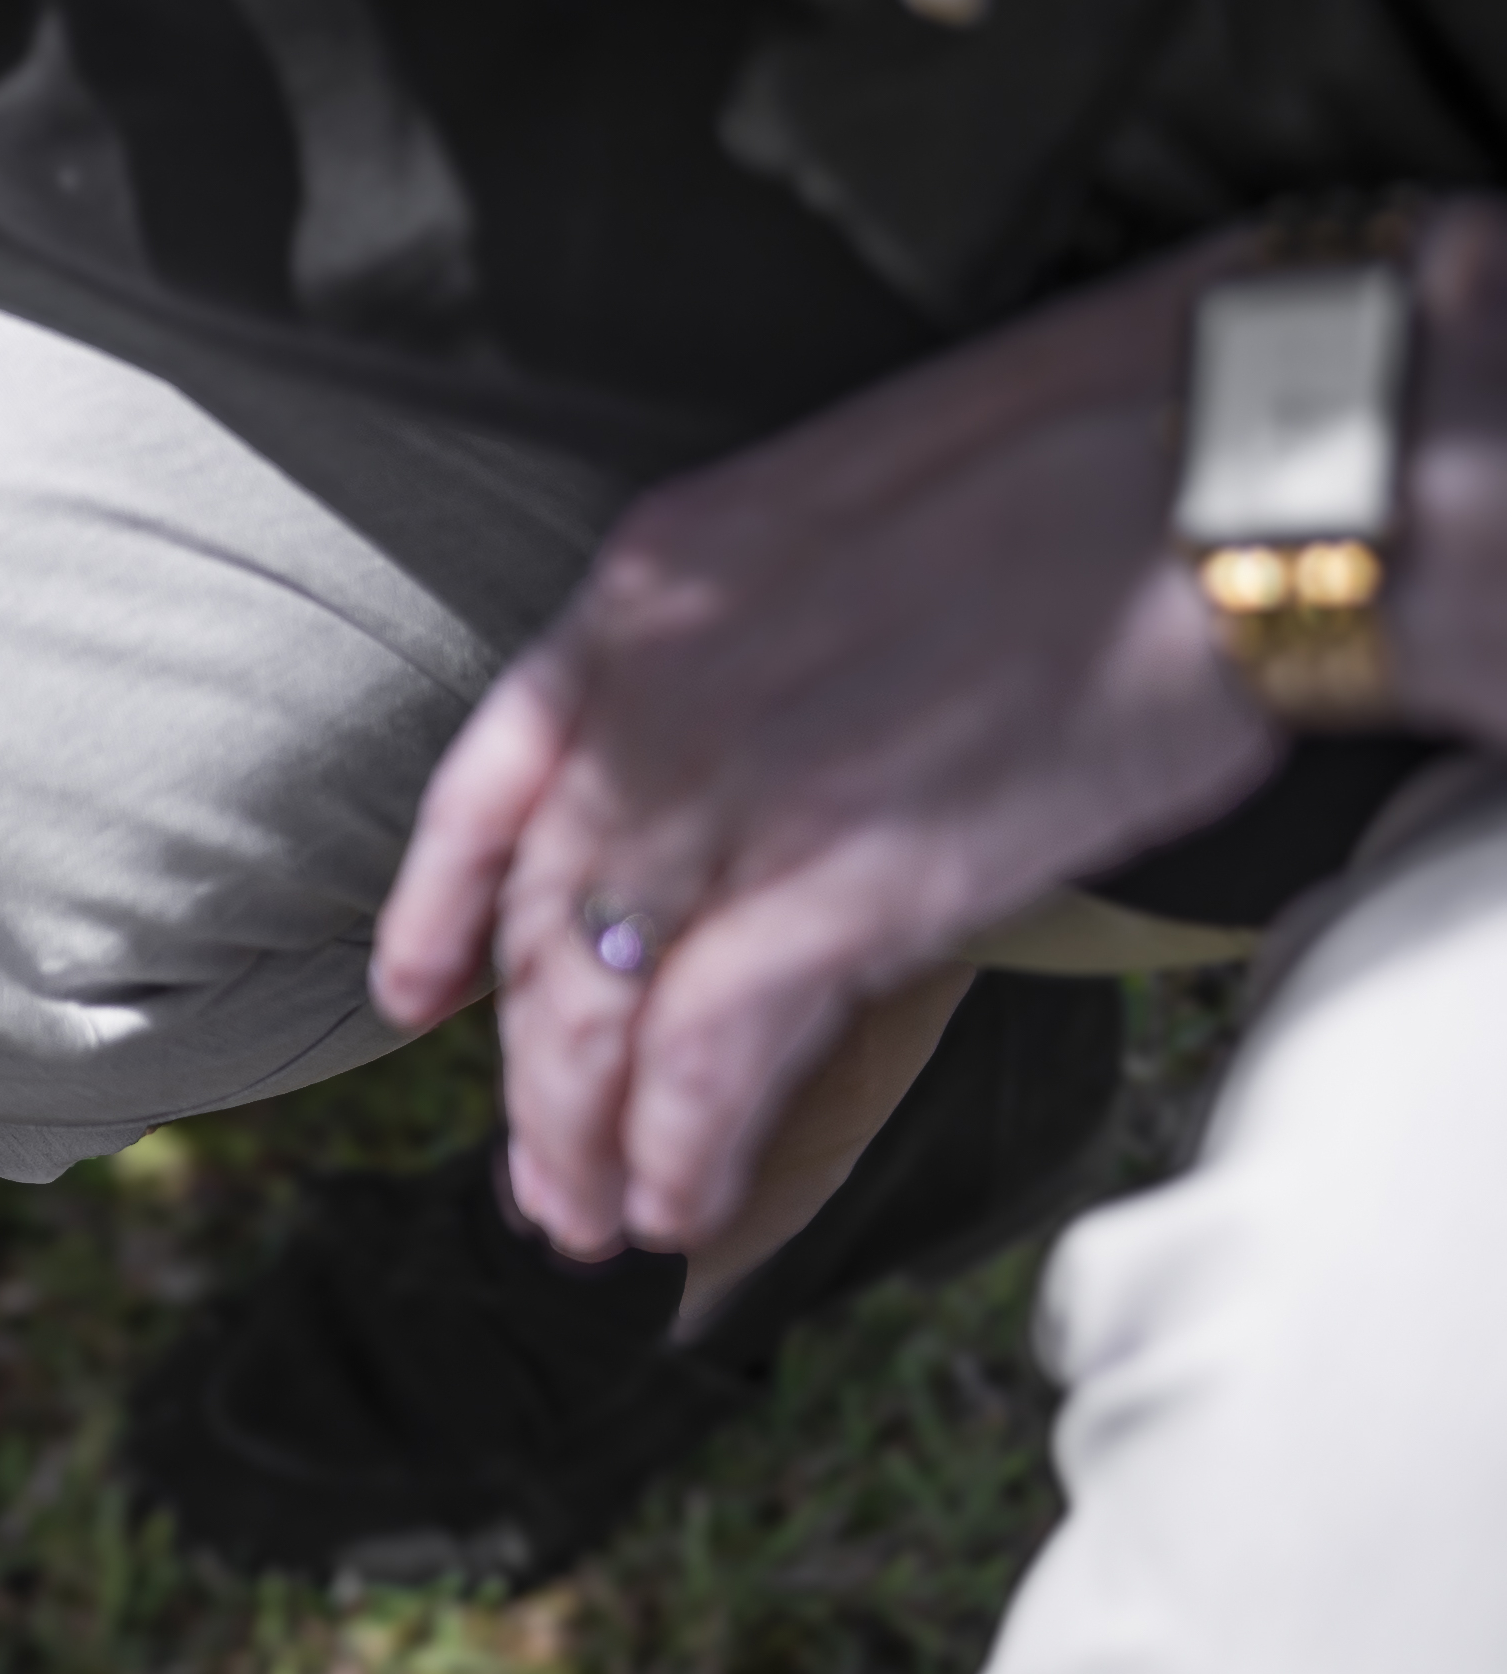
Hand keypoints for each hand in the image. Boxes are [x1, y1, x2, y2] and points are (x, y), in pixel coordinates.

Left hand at [370, 239, 1303, 1259]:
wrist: (1254, 455)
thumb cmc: (1113, 455)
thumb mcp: (856, 509)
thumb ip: (768, 640)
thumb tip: (773, 766)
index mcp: (649, 585)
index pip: (486, 776)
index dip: (437, 904)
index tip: (420, 994)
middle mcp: (655, 693)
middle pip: (544, 922)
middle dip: (531, 1069)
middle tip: (543, 1170)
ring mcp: (735, 788)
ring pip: (596, 1005)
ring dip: (587, 1137)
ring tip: (596, 1218)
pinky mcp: (847, 879)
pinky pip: (706, 1051)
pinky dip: (681, 1145)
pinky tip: (681, 1203)